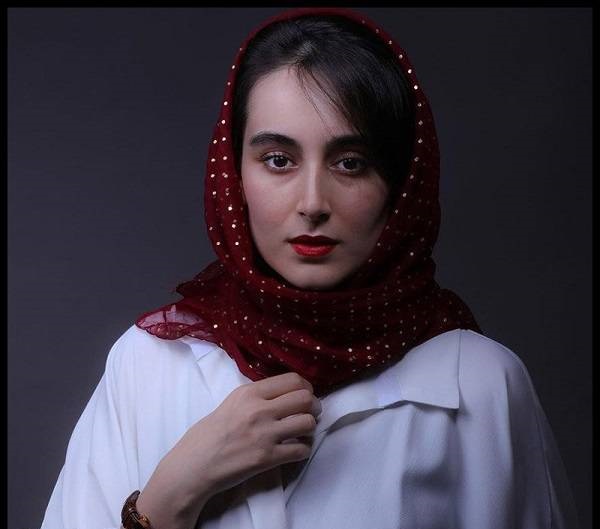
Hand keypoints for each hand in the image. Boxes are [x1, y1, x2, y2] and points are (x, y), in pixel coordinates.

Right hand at [159, 371, 321, 504]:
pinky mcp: (267, 458)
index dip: (306, 387)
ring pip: (307, 423)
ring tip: (303, 431)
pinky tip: (295, 449)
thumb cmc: (209, 434)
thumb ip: (257, 396)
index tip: (306, 395)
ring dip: (310, 428)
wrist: (193, 466)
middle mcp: (259, 409)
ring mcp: (264, 434)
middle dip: (314, 406)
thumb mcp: (231, 403)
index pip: (292, 380)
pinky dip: (303, 449)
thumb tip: (284, 394)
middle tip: (311, 413)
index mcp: (249, 392)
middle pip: (305, 398)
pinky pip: (301, 449)